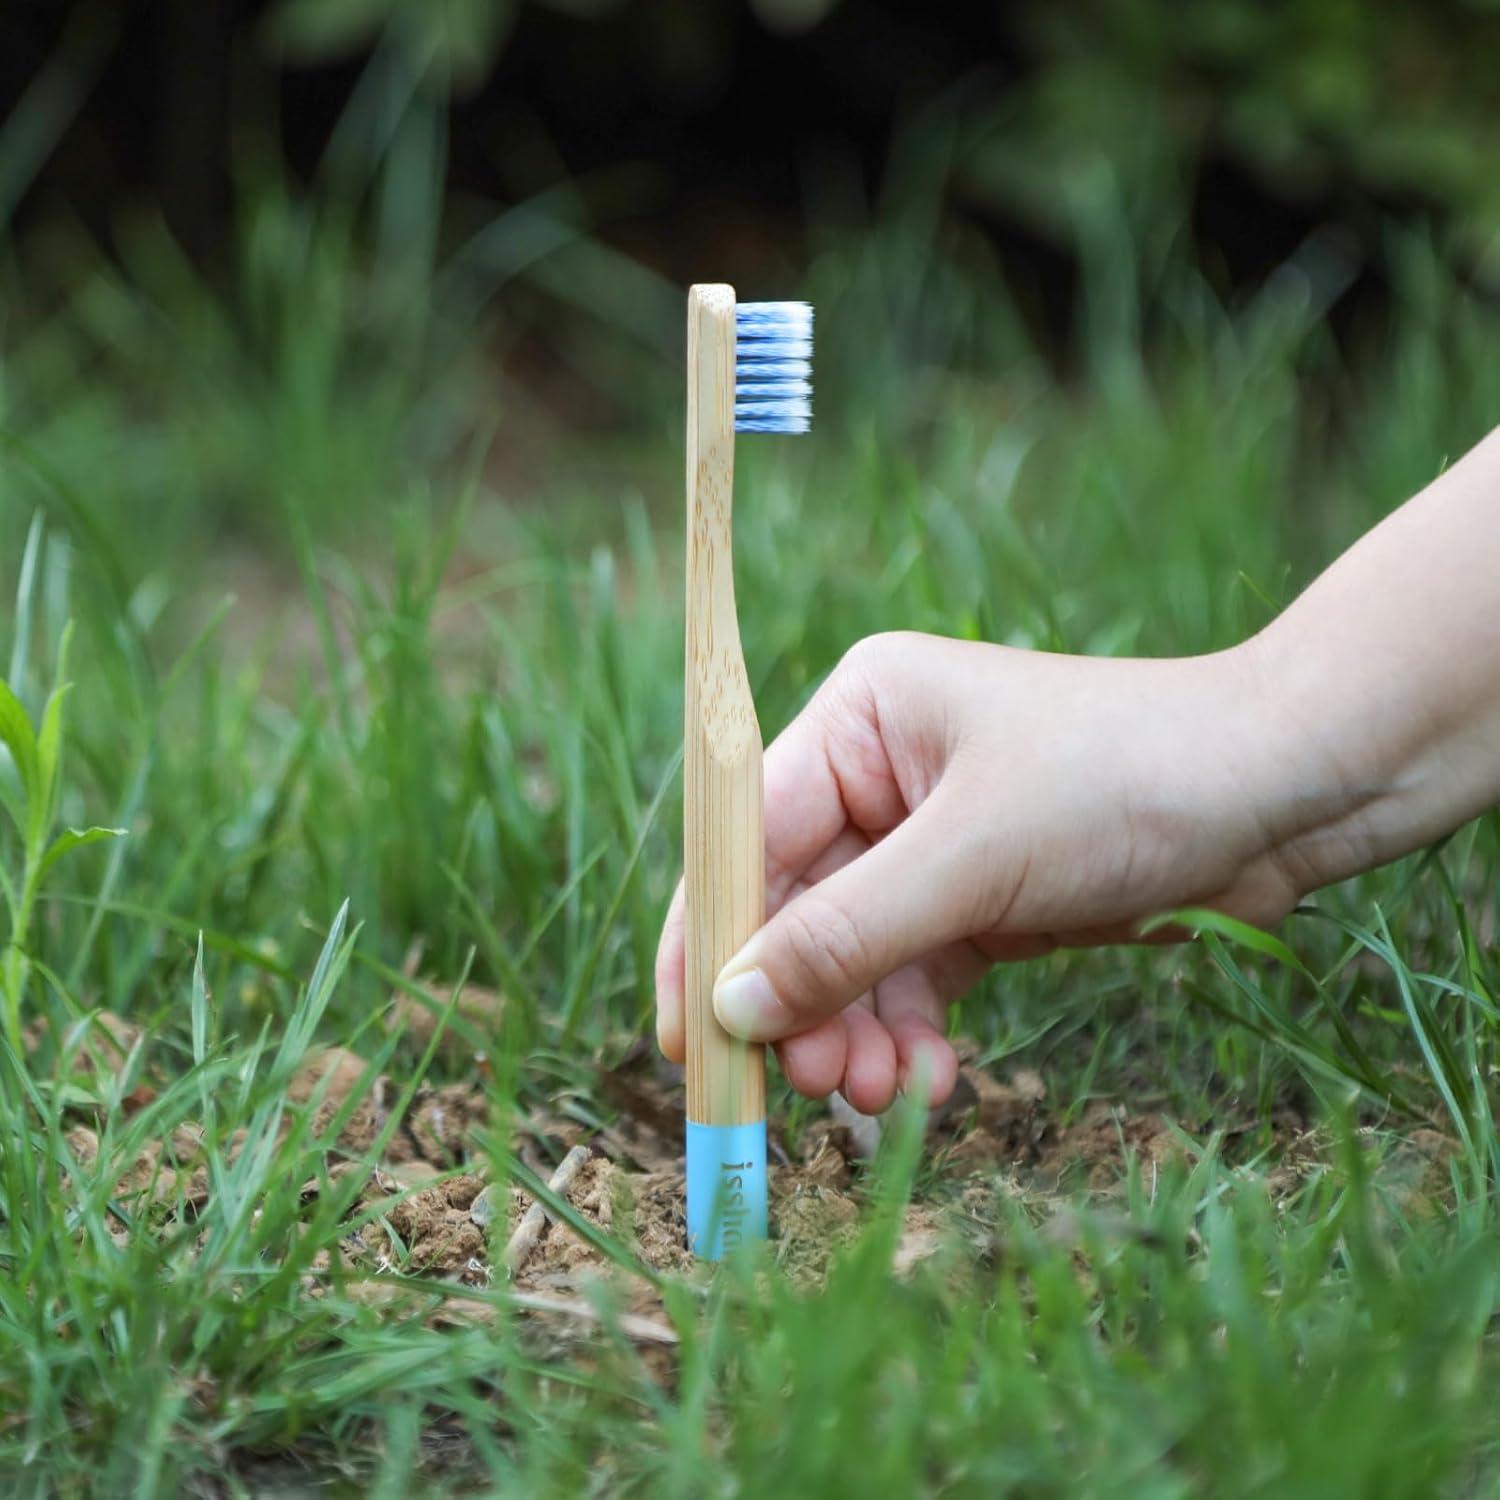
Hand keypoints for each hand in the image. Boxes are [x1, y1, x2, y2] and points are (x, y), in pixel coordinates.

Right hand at [656, 630, 1317, 1114]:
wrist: (1282, 792)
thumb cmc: (1124, 779)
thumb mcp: (975, 856)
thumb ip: (847, 933)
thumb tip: (730, 1009)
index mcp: (859, 719)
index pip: (744, 835)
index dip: (709, 939)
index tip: (688, 1042)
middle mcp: (878, 775)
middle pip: (793, 908)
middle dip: (800, 1002)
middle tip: (813, 1088)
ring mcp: (928, 842)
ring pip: (850, 956)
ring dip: (858, 1033)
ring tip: (886, 1098)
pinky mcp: (977, 900)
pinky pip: (911, 978)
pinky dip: (912, 1034)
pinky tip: (933, 1082)